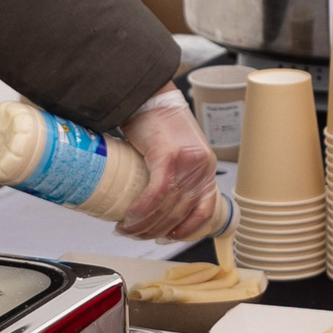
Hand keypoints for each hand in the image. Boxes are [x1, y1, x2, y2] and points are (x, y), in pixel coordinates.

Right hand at [115, 86, 217, 241]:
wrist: (151, 95)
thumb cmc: (158, 122)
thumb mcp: (176, 151)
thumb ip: (173, 173)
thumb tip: (154, 199)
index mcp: (206, 168)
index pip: (204, 209)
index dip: (186, 229)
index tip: (167, 237)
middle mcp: (201, 168)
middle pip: (180, 213)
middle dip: (154, 231)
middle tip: (134, 233)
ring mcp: (187, 163)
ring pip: (167, 207)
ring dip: (144, 224)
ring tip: (126, 228)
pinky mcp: (168, 156)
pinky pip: (157, 194)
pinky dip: (142, 210)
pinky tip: (130, 217)